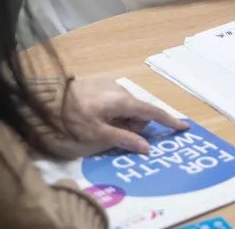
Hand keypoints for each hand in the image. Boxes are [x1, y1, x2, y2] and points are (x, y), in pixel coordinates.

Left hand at [61, 76, 187, 154]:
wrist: (51, 97)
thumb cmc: (74, 117)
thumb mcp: (98, 134)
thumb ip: (124, 140)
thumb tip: (147, 148)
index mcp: (123, 102)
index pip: (152, 112)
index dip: (169, 120)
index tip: (184, 127)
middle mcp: (121, 91)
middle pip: (139, 113)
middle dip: (134, 127)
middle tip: (114, 137)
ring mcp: (112, 86)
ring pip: (128, 108)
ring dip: (122, 121)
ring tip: (101, 128)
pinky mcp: (102, 86)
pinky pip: (117, 102)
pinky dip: (115, 113)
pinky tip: (97, 118)